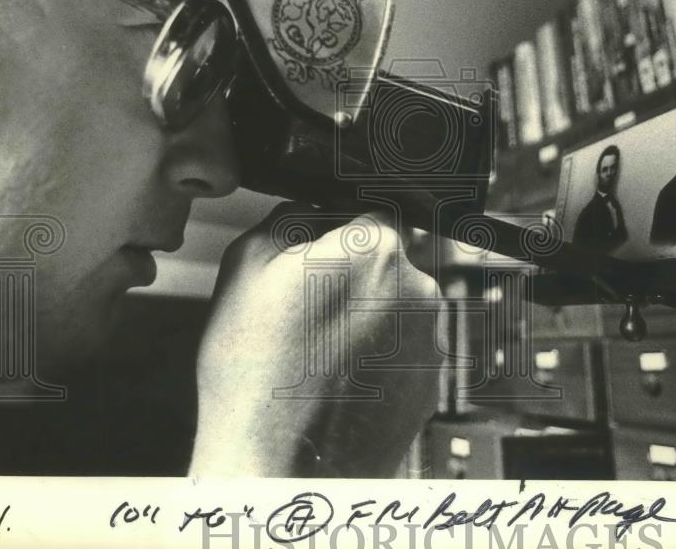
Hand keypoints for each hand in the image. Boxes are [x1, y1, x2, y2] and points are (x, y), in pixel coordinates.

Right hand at [190, 202, 444, 476]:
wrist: (280, 468)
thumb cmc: (255, 371)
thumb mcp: (245, 266)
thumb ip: (288, 218)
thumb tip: (311, 209)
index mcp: (375, 249)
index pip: (367, 213)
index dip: (334, 233)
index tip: (314, 258)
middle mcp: (416, 288)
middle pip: (385, 262)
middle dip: (352, 278)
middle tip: (307, 314)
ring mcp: (430, 340)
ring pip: (395, 308)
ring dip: (366, 320)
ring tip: (317, 357)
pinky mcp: (430, 384)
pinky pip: (404, 353)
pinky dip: (378, 360)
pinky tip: (337, 382)